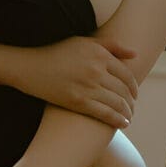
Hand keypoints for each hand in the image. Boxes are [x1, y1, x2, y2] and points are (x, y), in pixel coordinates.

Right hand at [7, 38, 137, 127]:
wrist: (30, 67)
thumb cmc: (57, 53)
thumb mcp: (84, 42)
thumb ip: (110, 45)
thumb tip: (135, 53)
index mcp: (99, 54)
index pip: (126, 74)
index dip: (134, 87)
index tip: (134, 95)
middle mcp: (96, 70)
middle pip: (124, 90)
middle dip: (131, 102)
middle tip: (132, 109)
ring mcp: (88, 86)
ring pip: (117, 103)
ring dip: (127, 113)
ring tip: (128, 117)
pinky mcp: (78, 102)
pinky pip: (105, 113)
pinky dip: (117, 120)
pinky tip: (123, 124)